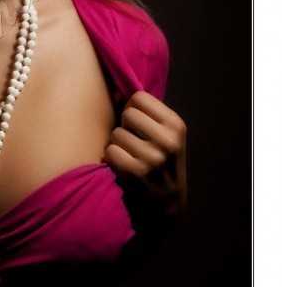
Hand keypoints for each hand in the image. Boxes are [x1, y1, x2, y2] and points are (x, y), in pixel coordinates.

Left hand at [102, 90, 187, 214]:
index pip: (139, 97)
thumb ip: (149, 113)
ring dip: (117, 144)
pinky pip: (110, 151)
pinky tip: (123, 166)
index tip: (138, 123)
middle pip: (126, 113)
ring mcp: (153, 157)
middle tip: (134, 141)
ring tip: (130, 155)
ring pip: (116, 133)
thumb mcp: (167, 134)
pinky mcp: (136, 173)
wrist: (167, 201)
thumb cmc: (161, 159)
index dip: (133, 108)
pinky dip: (112, 158)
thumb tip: (116, 85)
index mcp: (176, 125)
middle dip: (125, 126)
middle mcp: (168, 140)